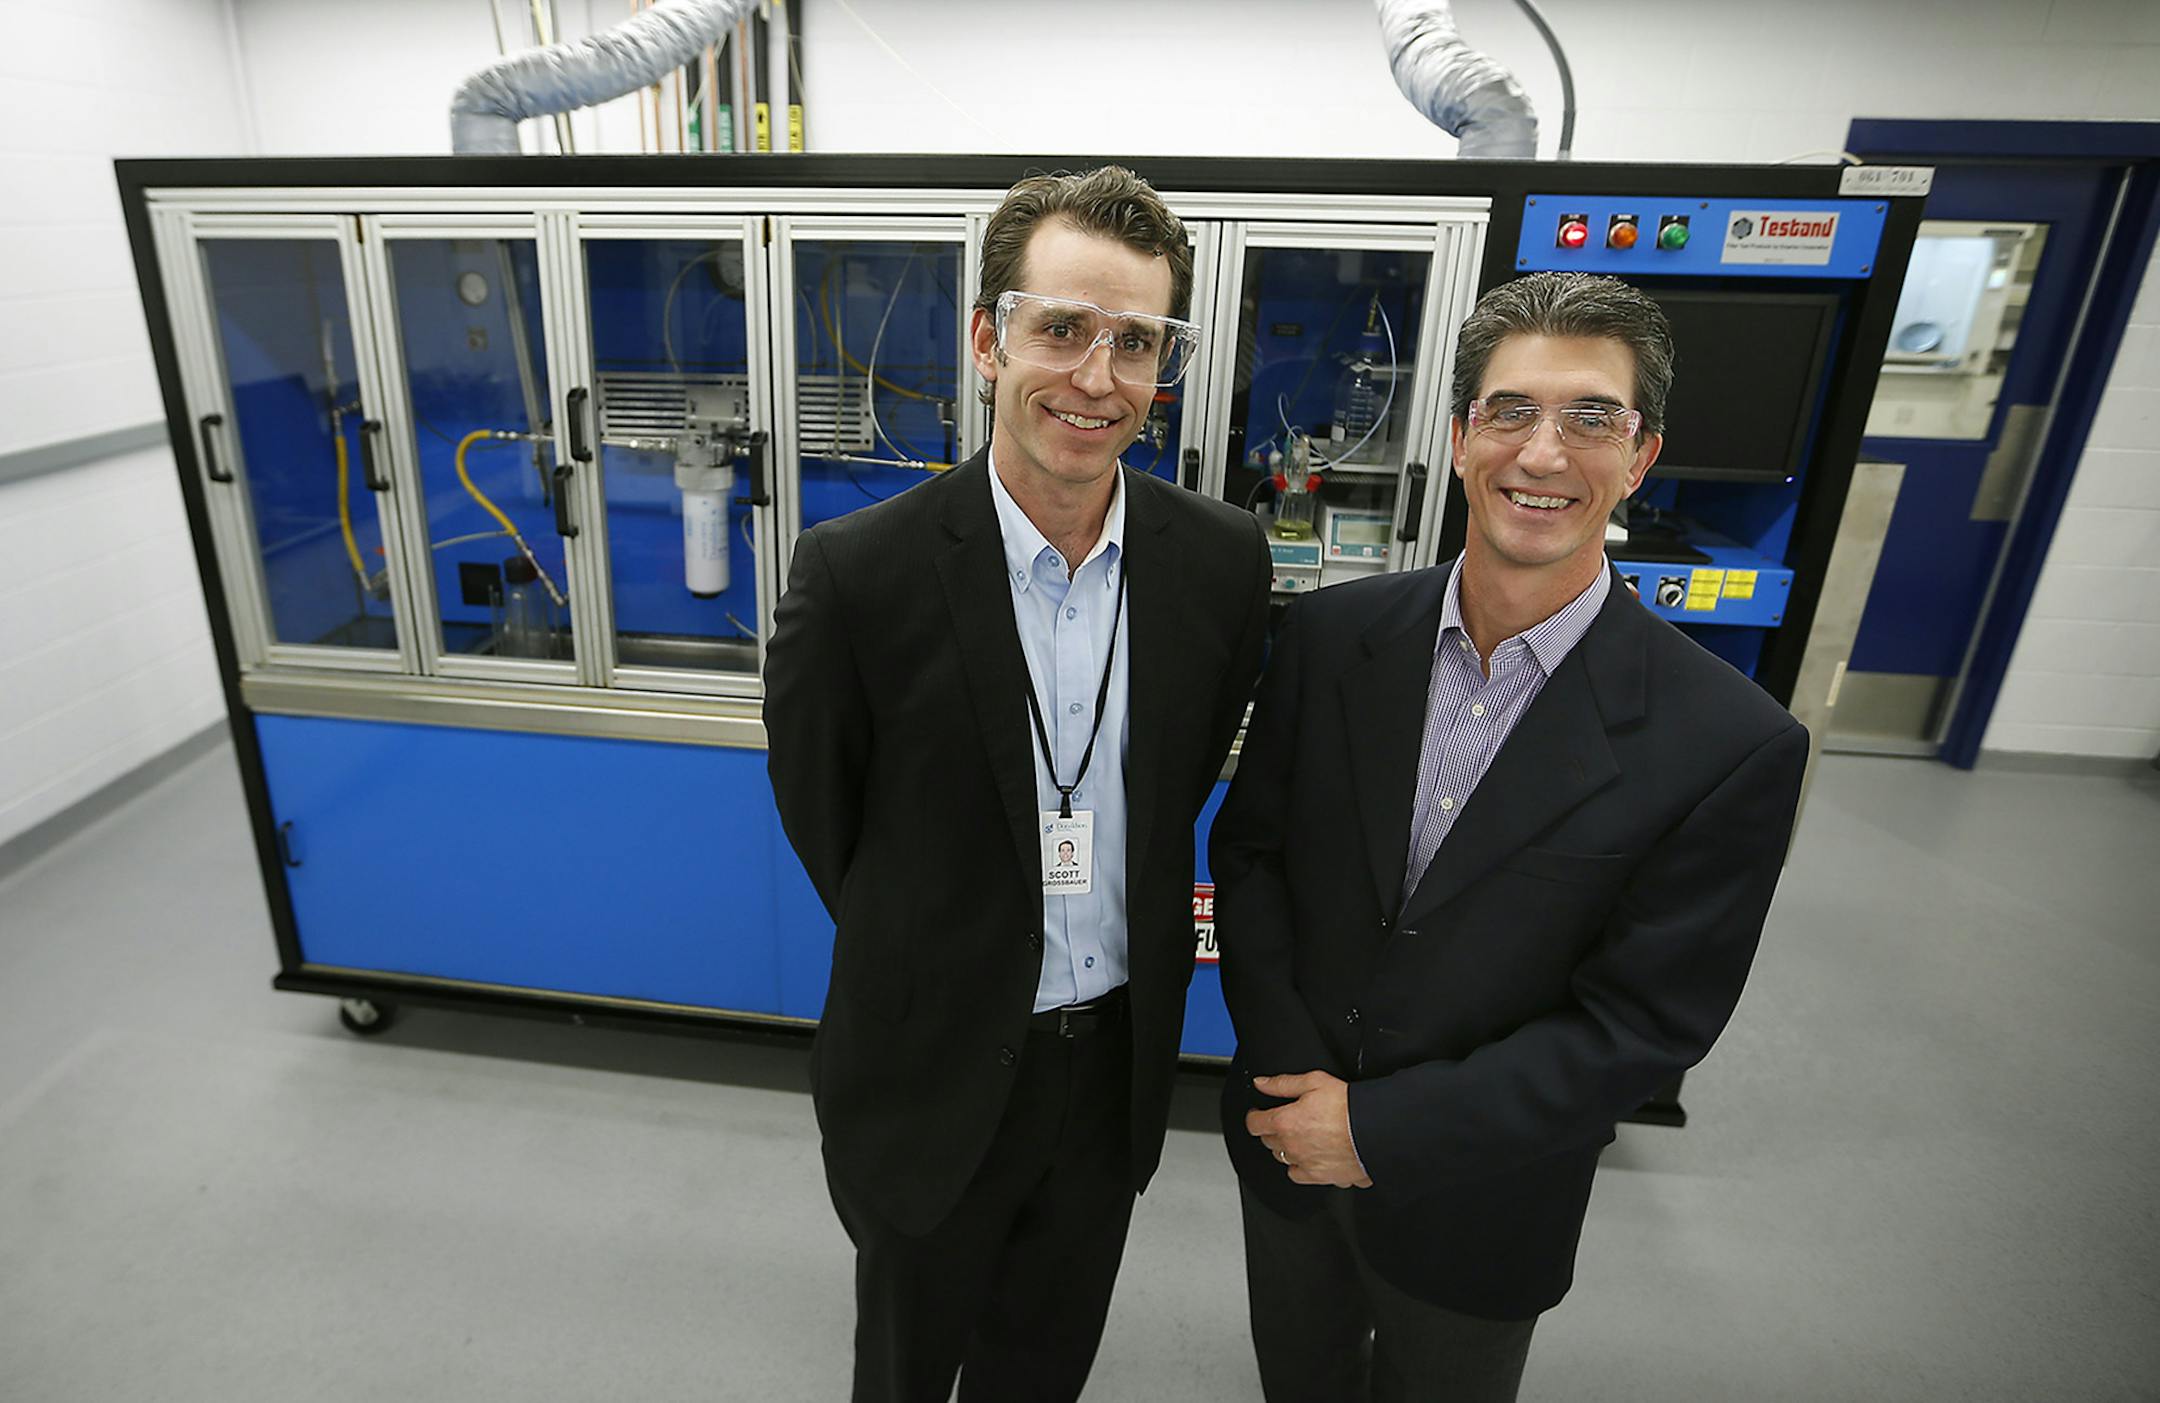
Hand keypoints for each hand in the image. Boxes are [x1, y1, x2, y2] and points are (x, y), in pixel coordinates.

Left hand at [1245, 1071, 1372, 1187]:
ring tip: (1300, 1137)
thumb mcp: (1314, 1081)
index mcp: (1285, 1122)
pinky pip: (1298, 1175)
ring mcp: (1304, 1163)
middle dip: (1271, 1130)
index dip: (1254, 1116)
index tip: (1258, 1114)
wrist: (1374, 1130)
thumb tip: (1261, 1083)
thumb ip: (1282, 1083)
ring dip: (1285, 1148)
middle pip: (1268, 1141)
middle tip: (1284, 1121)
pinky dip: (1300, 1166)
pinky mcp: (1319, 1177)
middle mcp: (1291, 1146)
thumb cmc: (1348, 1106)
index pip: (1255, 1123)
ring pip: (1282, 1158)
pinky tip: (1309, 1156)